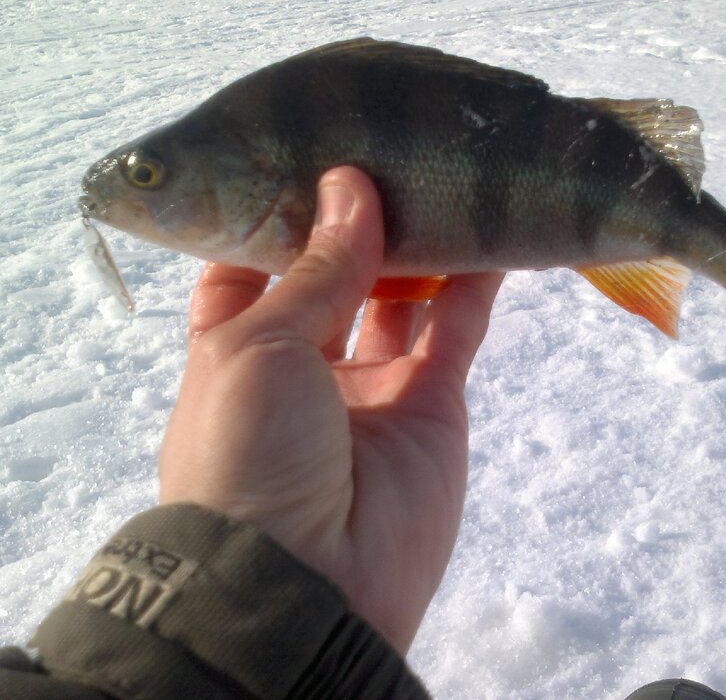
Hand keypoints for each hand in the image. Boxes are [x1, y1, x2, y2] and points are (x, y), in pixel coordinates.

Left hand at [158, 166, 502, 652]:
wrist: (307, 582)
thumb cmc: (249, 450)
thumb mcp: (258, 344)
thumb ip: (316, 268)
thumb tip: (351, 184)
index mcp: (236, 347)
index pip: (251, 265)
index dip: (274, 211)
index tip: (304, 150)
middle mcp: (301, 361)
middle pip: (332, 273)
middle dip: (354, 218)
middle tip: (386, 144)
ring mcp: (370, 383)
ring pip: (398, 294)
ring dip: (417, 241)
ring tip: (439, 170)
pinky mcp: (430, 404)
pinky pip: (454, 328)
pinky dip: (474, 280)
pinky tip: (490, 224)